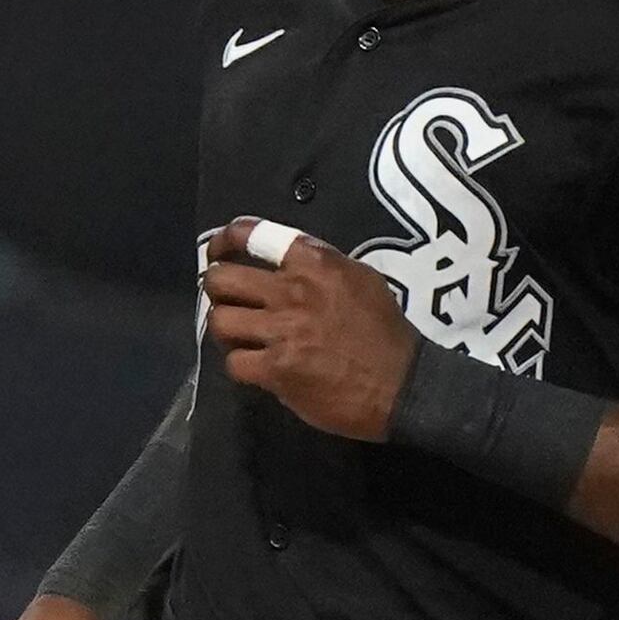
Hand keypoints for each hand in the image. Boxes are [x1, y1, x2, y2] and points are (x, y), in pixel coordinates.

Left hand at [202, 220, 415, 440]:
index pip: (253, 234)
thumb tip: (289, 266)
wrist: (403, 385)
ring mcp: (281, 331)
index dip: (223, 240)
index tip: (217, 253)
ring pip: (220, 321)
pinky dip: (241, 365)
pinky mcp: (277, 369)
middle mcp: (292, 291)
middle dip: (215, 290)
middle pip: (221, 279)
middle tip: (226, 301)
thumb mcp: (361, 280)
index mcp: (314, 263)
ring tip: (239, 336)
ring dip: (225, 329)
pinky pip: (234, 362)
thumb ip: (322, 267)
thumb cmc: (385, 332)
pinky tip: (256, 367)